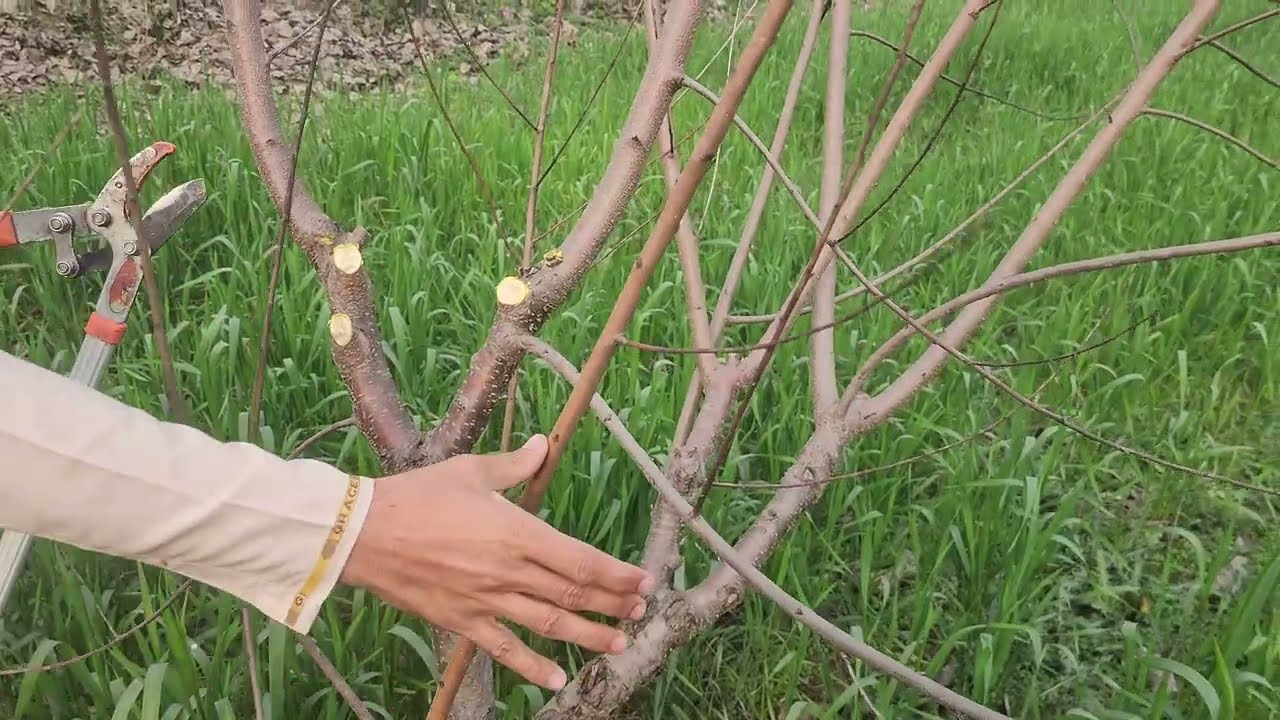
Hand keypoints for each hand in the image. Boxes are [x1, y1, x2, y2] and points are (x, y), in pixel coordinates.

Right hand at [338, 434, 654, 689]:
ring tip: (618, 645)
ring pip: (548, 624)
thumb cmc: (417, 496)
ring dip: (587, 637)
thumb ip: (514, 465)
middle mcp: (508, 571)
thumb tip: (543, 445)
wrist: (363, 533)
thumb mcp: (470, 470)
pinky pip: (503, 649)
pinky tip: (555, 679)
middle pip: (573, 594)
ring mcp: (486, 601)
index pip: (580, 559)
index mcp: (516, 532)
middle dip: (613, 604)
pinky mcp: (462, 621)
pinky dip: (531, 667)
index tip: (643, 580)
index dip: (616, 574)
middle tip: (641, 611)